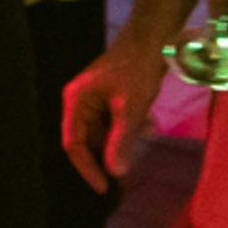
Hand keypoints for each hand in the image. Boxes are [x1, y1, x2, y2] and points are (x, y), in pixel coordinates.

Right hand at [60, 41, 165, 193]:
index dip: (87, 168)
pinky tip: (150, 123)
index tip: (105, 188)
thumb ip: (120, 140)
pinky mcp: (111, 96)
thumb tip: (116, 172)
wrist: (153, 39)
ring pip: (106, 131)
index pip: (73, 144)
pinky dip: (131, 127)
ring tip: (147, 132)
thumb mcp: (129, 108)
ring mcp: (96, 98)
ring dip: (125, 138)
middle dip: (111, 151)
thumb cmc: (137, 69)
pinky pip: (116, 121)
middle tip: (130, 166)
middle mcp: (81, 101)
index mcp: (76, 101)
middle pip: (90, 139)